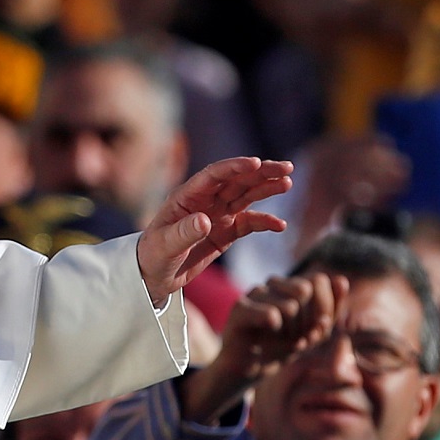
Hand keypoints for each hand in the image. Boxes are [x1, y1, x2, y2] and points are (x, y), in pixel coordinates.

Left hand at [136, 158, 291, 306]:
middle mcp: (205, 200)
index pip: (214, 175)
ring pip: (246, 196)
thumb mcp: (165, 246)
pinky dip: (265, 222)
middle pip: (237, 180)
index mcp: (188, 195)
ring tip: (287, 183)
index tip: (256, 163)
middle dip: (261, 172)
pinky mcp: (226, 232)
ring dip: (267, 189)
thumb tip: (206, 220)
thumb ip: (184, 232)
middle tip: (286, 168)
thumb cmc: (152, 256)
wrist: (152, 276)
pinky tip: (280, 225)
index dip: (235, 167)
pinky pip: (249, 223)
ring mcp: (217, 215)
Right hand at [183, 273, 347, 423]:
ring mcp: (256, 293)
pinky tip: (269, 336)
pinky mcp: (240, 308)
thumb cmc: (283, 346)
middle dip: (308, 320)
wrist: (251, 367)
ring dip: (292, 332)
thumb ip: (332, 308)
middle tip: (300, 339)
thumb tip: (342, 281)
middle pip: (306, 289)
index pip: (319, 280)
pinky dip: (277, 330)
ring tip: (284, 342)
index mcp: (292, 283)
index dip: (324, 309)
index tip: (316, 332)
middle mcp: (274, 283)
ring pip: (290, 305)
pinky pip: (271, 314)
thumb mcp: (315, 332)